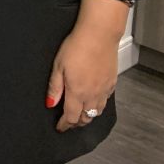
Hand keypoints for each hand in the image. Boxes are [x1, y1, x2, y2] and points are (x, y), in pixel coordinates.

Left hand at [46, 0, 124, 131]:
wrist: (99, 35)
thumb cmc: (76, 47)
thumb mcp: (58, 66)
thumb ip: (54, 88)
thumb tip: (50, 104)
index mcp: (77, 92)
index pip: (71, 117)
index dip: (64, 125)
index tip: (59, 127)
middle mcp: (93, 95)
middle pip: (86, 118)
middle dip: (76, 123)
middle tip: (69, 122)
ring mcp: (104, 89)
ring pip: (98, 112)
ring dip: (88, 116)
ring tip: (80, 115)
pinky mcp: (112, 83)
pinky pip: (106, 101)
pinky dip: (99, 106)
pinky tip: (94, 101)